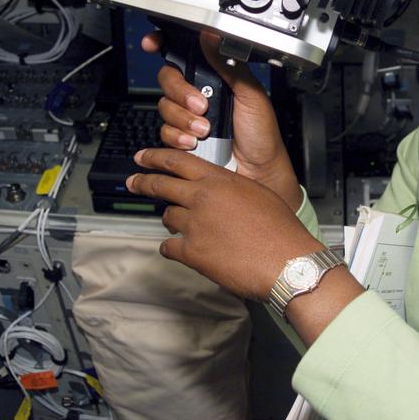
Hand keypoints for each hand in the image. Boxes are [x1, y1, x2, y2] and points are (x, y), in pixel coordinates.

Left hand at [127, 147, 322, 299]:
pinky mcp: (191, 252)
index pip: (178, 161)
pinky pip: (169, 247)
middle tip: (133, 182)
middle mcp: (202, 197)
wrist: (285, 262)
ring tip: (183, 228)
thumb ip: (230, 188)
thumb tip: (220, 192)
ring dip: (173, 221)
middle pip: (160, 185)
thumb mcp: (257, 193)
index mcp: (219, 179)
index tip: (143, 157)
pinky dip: (173, 249)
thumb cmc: (280, 229)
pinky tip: (182, 251)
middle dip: (142, 182)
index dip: (156, 158)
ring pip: (167, 217)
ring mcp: (194, 224)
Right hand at [143, 30, 302, 208]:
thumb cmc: (261, 135)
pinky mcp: (181, 139)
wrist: (259, 172)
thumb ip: (229, 64)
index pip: (185, 55)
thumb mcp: (250, 94)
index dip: (164, 45)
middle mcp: (199, 94)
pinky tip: (193, 142)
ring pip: (165, 107)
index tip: (153, 43)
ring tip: (205, 129)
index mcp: (217, 78)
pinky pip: (165, 132)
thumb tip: (212, 36)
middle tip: (201, 105)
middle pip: (169, 80)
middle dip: (180, 92)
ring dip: (183, 118)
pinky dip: (177, 136)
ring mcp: (189, 117)